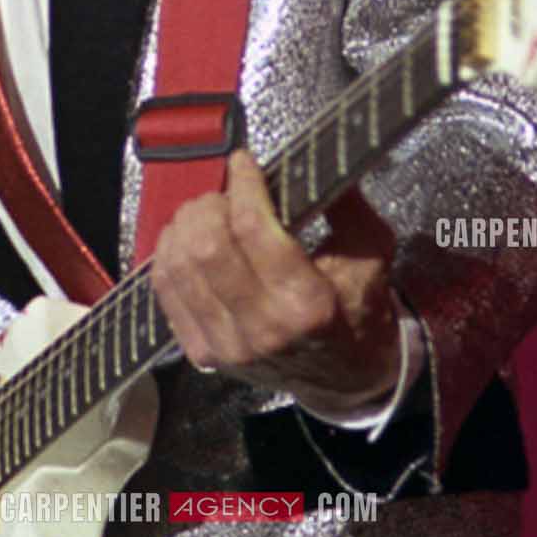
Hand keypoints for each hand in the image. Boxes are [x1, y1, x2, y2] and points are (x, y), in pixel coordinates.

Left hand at [151, 150, 401, 414]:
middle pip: (207, 246)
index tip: (243, 161)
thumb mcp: (371, 253)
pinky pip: (165, 291)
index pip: (254, 228)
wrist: (345, 378)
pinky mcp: (201, 352)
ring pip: (179, 266)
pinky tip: (186, 239)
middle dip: (209, 205)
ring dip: (186, 225)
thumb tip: (314, 158)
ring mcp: (226, 345)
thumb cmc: (358, 309)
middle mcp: (262, 328)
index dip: (243, 185)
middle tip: (224, 193)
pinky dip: (169, 255)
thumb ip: (345, 204)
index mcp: (307, 304)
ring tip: (206, 213)